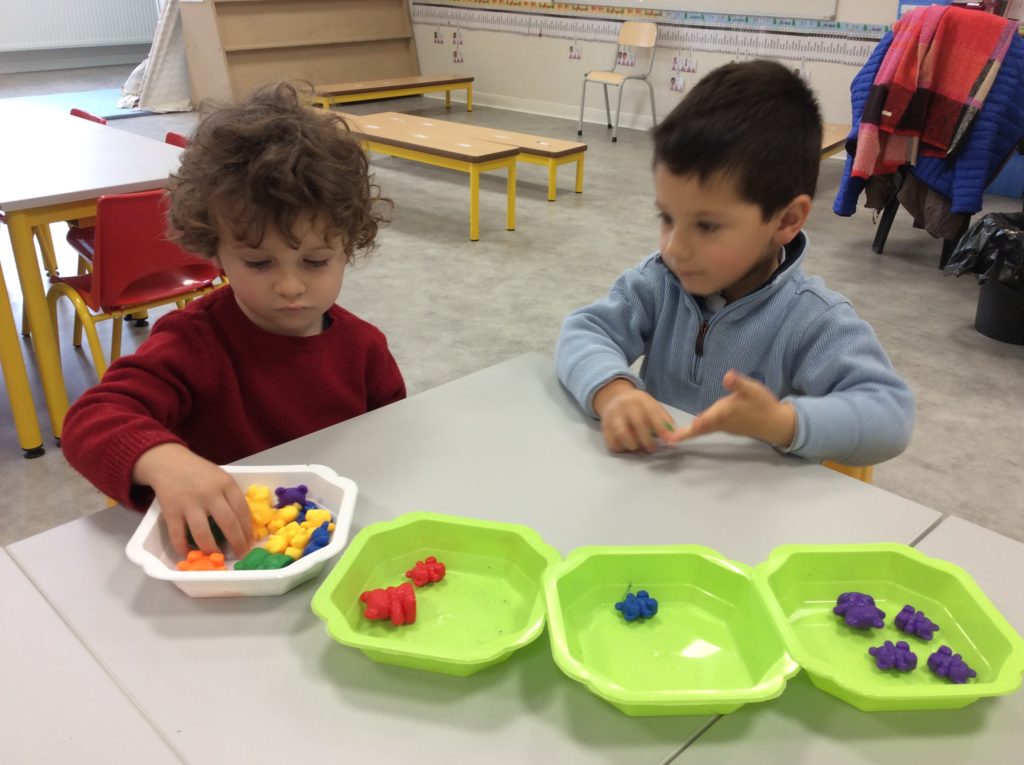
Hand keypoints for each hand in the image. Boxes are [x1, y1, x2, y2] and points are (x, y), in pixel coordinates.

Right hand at [132, 443, 252, 558]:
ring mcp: (189, 503)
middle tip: (240, 555)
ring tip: (217, 557)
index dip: (248, 530)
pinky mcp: (170, 511)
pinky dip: (183, 547)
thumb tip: (243, 525)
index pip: (242, 510)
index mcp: (225, 484)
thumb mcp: (220, 477)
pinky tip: (188, 554)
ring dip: (211, 549)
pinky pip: (177, 535)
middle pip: (228, 523)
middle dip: (237, 543)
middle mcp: (209, 493)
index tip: (251, 543)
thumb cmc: (199, 472)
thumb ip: (230, 496)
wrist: (168, 461)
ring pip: (202, 533)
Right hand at [593, 379, 676, 452]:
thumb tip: (672, 436)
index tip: (667, 440)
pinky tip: (626, 447)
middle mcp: (625, 405)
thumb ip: (663, 419)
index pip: (652, 413)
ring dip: (633, 445)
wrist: (613, 396)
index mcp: (640, 399)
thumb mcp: (652, 405)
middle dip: (647, 440)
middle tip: (652, 449)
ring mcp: (612, 415)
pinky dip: (620, 447)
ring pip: (622, 433)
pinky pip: (611, 441)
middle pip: (638, 424)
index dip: (661, 428)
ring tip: (638, 447)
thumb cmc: (638, 405)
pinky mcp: (604, 426)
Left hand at [665, 370, 795, 447]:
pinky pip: (706, 430)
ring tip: (673, 439)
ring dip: (688, 434)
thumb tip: (728, 376)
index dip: (705, 420)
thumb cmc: (762, 404)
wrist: (773, 423)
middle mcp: (723, 421)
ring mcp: (722, 427)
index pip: (715, 416)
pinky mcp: (723, 428)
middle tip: (672, 440)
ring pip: (703, 431)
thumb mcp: (753, 390)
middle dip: (687, 433)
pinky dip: (695, 431)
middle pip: (703, 428)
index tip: (695, 424)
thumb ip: (739, 384)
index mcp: (729, 410)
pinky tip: (686, 431)